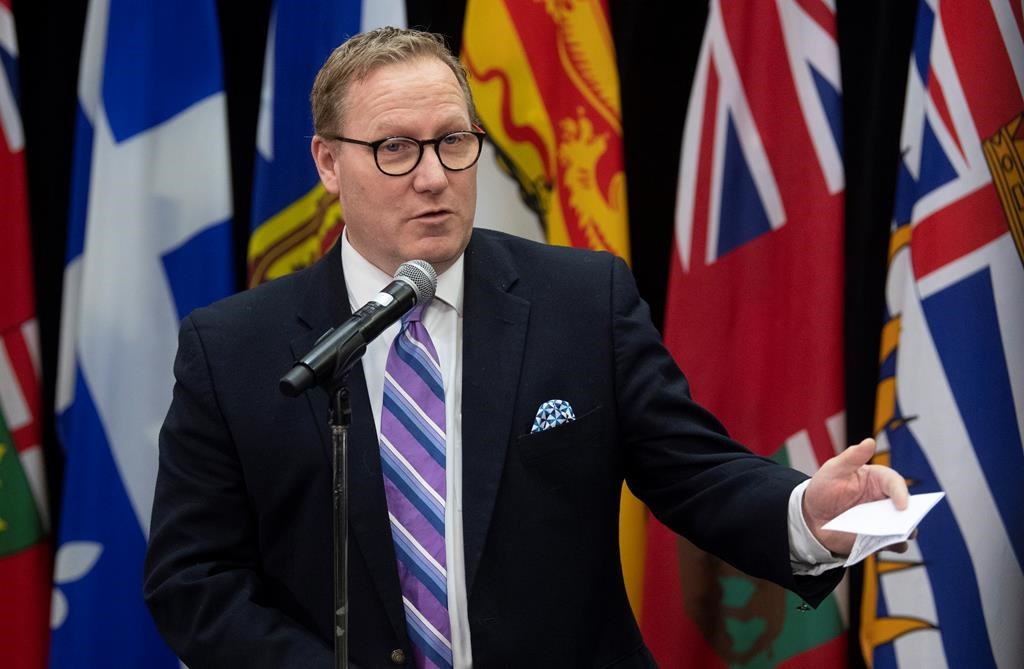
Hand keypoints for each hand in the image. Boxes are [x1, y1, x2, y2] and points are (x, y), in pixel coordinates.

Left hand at [803, 438, 908, 555]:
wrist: (811, 516)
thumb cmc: (825, 488)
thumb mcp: (834, 469)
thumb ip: (852, 457)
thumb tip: (870, 441)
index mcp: (878, 480)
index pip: (895, 483)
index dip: (901, 493)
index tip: (902, 505)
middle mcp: (885, 500)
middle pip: (906, 507)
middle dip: (909, 515)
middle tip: (907, 525)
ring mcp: (883, 520)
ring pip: (902, 527)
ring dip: (903, 533)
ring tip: (897, 537)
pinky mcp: (878, 538)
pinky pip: (892, 544)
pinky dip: (892, 545)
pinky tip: (885, 546)